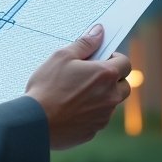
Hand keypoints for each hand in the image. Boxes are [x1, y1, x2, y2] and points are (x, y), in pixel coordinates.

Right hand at [24, 24, 130, 149]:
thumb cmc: (47, 86)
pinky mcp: (93, 131)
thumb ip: (85, 43)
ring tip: (75, 93)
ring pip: (110, 103)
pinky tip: (70, 109)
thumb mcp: (62, 57)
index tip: (102, 58)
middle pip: (124, 86)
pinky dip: (89, 113)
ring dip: (101, 96)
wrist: (35, 122)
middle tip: (91, 76)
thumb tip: (99, 31)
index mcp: (105, 75)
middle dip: (113, 79)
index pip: (125, 63)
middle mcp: (110, 97)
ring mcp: (103, 116)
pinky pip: (97, 118)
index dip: (115, 59)